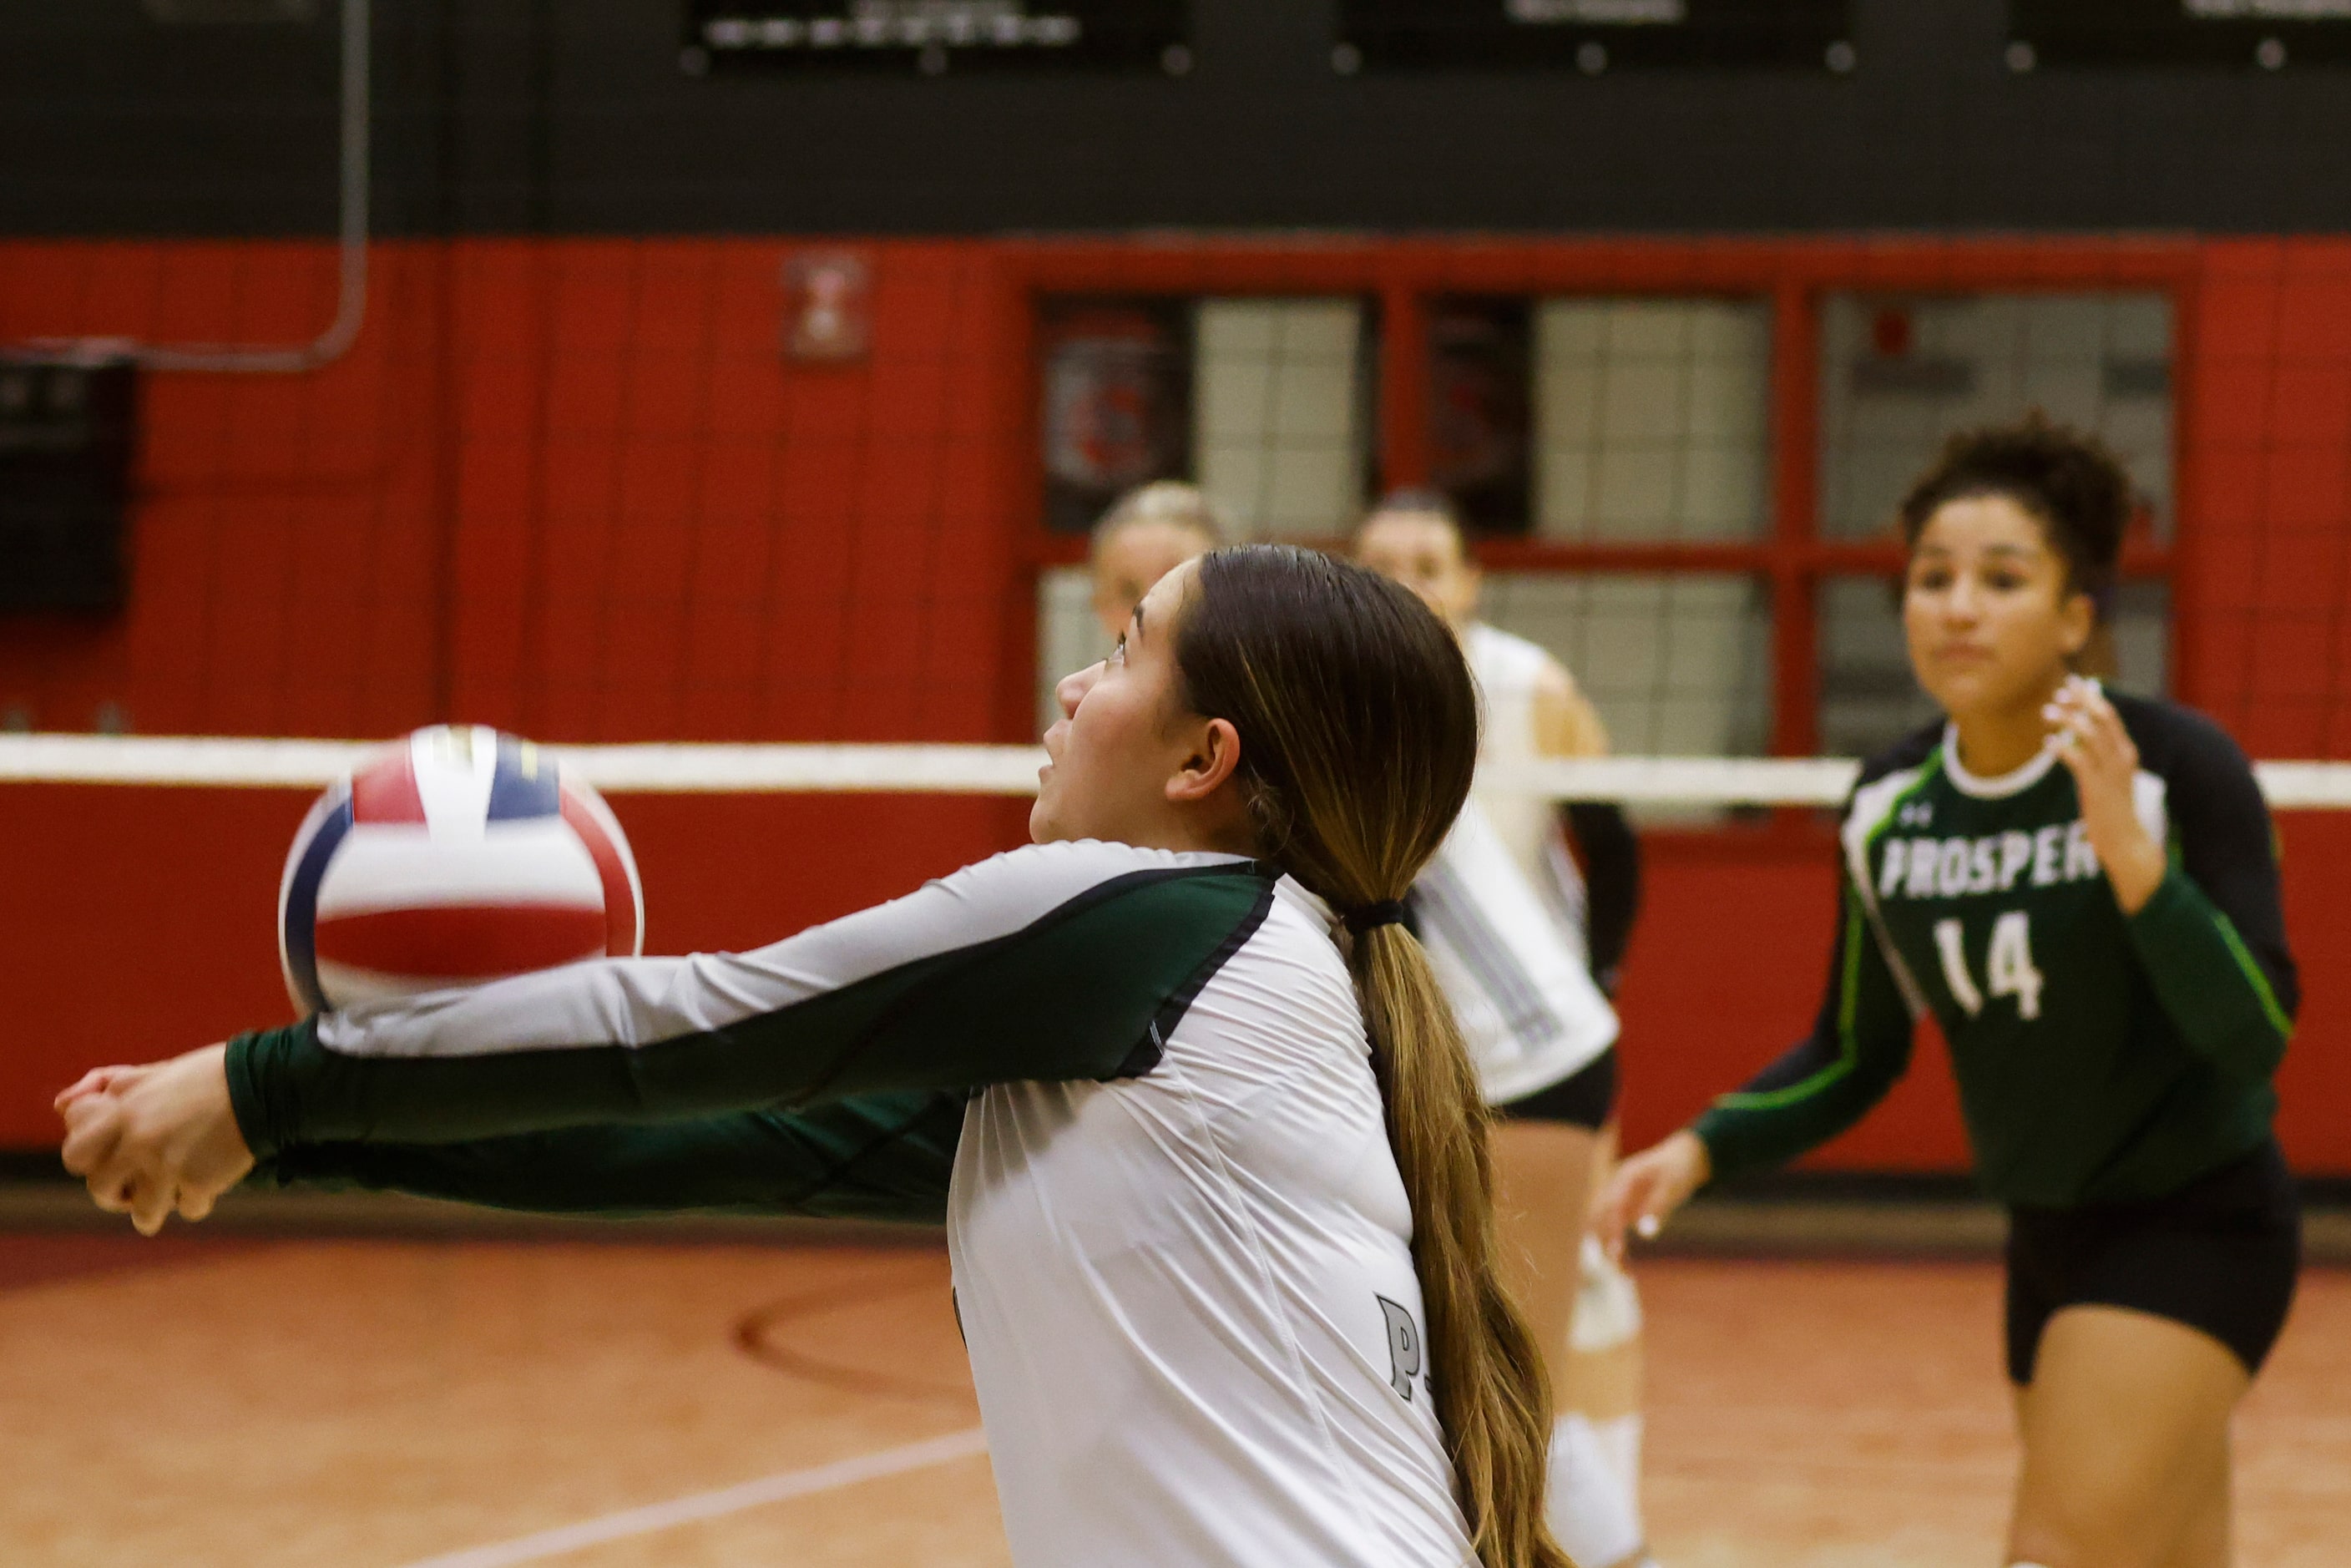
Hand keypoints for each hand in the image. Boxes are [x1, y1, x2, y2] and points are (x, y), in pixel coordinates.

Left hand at [58, 1044, 252, 1235]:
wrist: (266, 1084)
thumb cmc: (210, 1075)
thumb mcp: (154, 1073)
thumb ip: (109, 1087)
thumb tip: (60, 1105)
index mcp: (122, 1113)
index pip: (75, 1155)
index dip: (89, 1162)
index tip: (107, 1161)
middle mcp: (137, 1143)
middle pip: (102, 1190)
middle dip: (117, 1194)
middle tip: (136, 1189)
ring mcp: (166, 1166)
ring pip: (143, 1213)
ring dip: (156, 1208)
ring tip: (172, 1196)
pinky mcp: (198, 1183)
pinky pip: (189, 1209)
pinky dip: (199, 1200)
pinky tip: (209, 1183)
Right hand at [1593, 1129, 1709, 1264]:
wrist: (1684, 1156)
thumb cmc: (1679, 1169)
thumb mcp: (1673, 1186)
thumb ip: (1658, 1207)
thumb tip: (1645, 1234)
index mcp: (1624, 1179)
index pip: (1609, 1207)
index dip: (1610, 1230)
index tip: (1616, 1253)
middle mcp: (1616, 1189)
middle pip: (1598, 1218)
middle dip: (1604, 1243)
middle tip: (1618, 1269)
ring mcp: (1619, 1199)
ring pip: (1602, 1227)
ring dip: (1609, 1249)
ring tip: (1624, 1274)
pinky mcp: (1625, 1210)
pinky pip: (1614, 1231)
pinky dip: (1617, 1248)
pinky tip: (1628, 1267)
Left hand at [2045, 675, 2164, 914]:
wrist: (2125, 841)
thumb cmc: (2112, 808)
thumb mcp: (2106, 777)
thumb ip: (2095, 755)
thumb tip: (2073, 734)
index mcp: (2125, 752)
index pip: (2109, 716)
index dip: (2091, 698)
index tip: (2072, 684)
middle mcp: (2122, 758)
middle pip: (2102, 718)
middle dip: (2081, 700)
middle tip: (2060, 688)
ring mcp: (2110, 773)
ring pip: (2090, 734)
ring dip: (2068, 718)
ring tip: (2046, 711)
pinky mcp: (2097, 788)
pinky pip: (2078, 760)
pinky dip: (2063, 748)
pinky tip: (2048, 742)